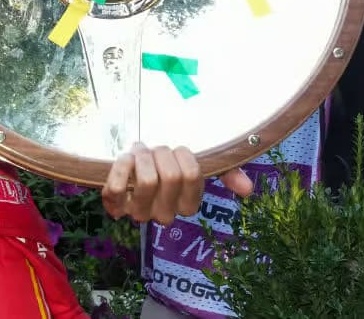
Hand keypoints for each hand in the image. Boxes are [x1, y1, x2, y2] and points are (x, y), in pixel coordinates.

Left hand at [100, 143, 252, 224]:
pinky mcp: (115, 205)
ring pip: (147, 181)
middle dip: (161, 153)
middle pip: (171, 176)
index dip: (184, 156)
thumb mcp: (197, 165)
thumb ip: (225, 173)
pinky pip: (115, 189)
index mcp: (186, 206)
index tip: (177, 150)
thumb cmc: (164, 163)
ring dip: (142, 157)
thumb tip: (248, 189)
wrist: (130, 163)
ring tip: (140, 152)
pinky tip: (124, 159)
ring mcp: (138, 212)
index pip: (193, 176)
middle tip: (155, 149)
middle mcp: (164, 214)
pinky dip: (119, 168)